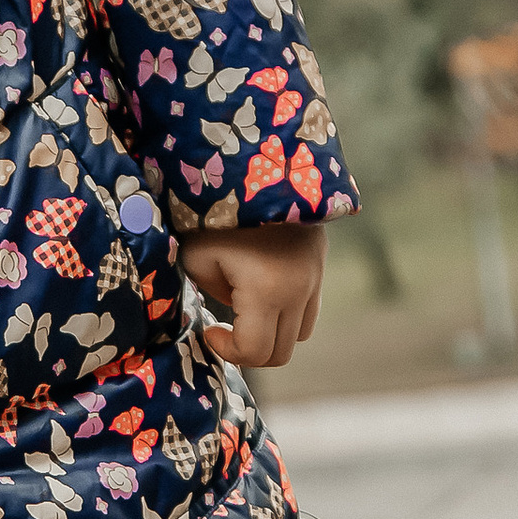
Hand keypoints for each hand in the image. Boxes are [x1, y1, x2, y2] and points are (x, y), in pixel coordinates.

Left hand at [179, 218, 326, 367]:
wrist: (262, 165)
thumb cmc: (217, 211)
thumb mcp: (198, 257)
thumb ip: (212, 294)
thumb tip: (229, 307)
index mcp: (267, 291)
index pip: (254, 352)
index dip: (227, 350)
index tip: (210, 328)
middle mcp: (299, 291)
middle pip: (281, 353)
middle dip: (249, 350)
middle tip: (225, 328)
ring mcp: (315, 279)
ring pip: (299, 335)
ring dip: (271, 334)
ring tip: (245, 312)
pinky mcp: (320, 265)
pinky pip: (308, 310)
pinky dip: (286, 315)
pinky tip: (262, 294)